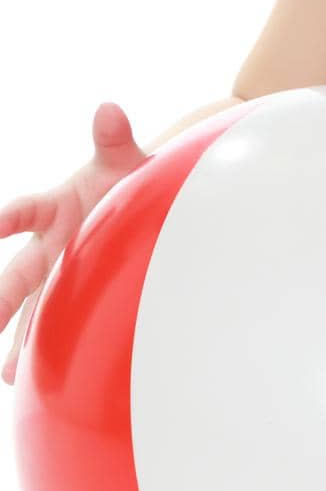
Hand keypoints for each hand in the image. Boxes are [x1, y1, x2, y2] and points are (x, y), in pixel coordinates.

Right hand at [1, 102, 149, 386]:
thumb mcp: (124, 159)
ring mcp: (61, 270)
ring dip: (16, 339)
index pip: (23, 211)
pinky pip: (56, 319)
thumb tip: (109, 111)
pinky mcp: (76, 290)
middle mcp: (51, 243)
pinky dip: (42, 346)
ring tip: (8, 372)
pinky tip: (27, 379)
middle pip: (19, 273)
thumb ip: (114, 139)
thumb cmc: (128, 176)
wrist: (145, 198)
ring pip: (32, 307)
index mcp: (57, 207)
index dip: (4, 219)